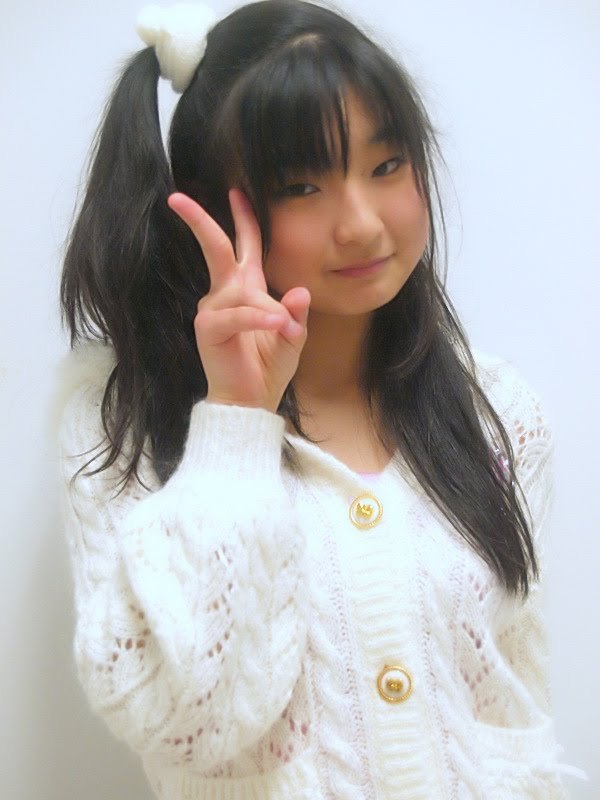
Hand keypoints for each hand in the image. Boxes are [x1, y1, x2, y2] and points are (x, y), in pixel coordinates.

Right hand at [168, 189, 310, 412]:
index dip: (243, 219)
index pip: (243, 246)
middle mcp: (225, 294)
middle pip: (216, 248)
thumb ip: (295, 313)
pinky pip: (239, 314)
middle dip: (201, 221)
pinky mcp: (209, 329)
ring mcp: (212, 310)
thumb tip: (300, 291)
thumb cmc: (268, 368)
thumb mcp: (292, 337)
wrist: (250, 401)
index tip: (238, 191)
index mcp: (245, 290)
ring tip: (287, 332)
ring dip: (271, 312)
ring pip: (244, 291)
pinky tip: (277, 328)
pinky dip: (261, 320)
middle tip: (178, 198)